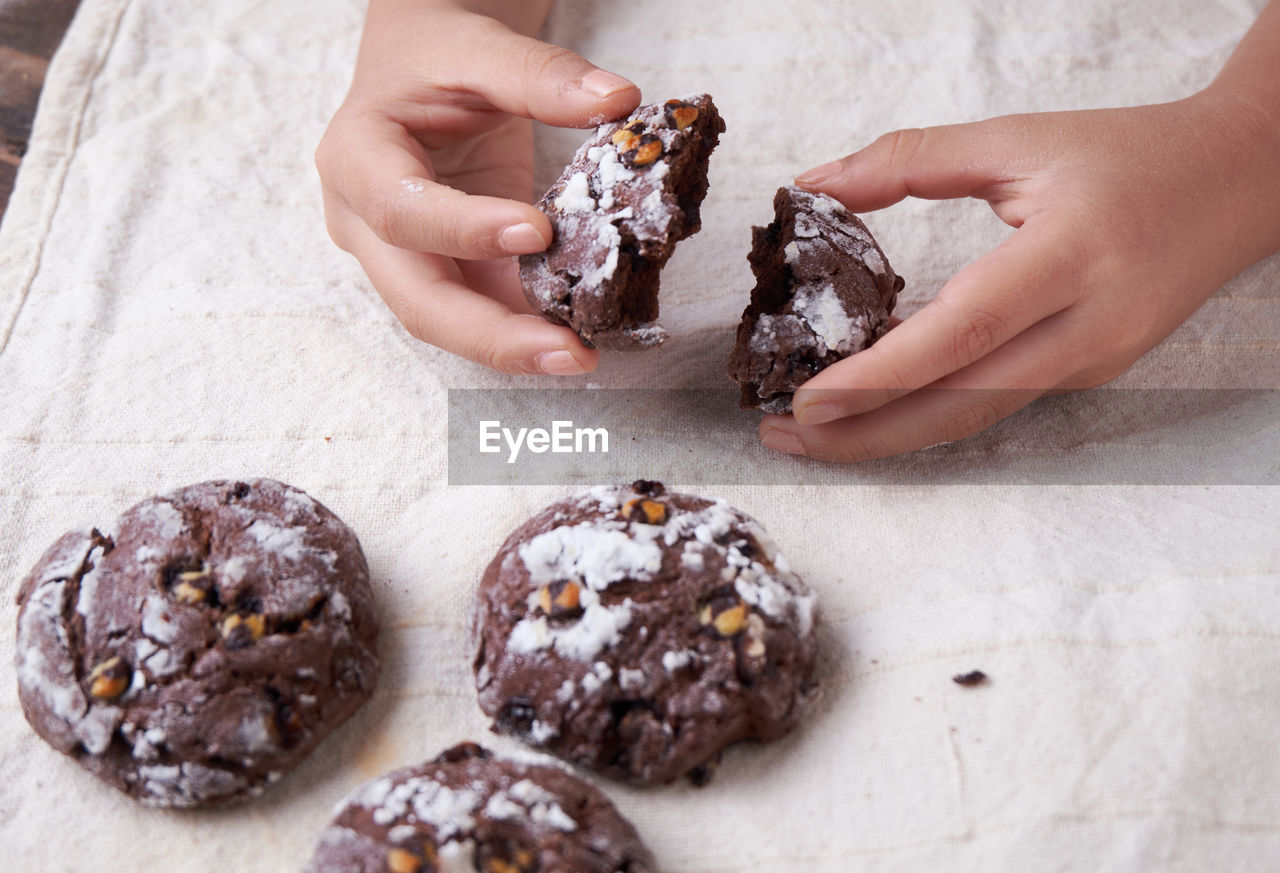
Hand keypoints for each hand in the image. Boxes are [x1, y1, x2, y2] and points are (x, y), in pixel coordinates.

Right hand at [315, 0, 639, 373]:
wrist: (420, 67)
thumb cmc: (434, 55)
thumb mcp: (479, 47)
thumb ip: (541, 75)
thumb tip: (618, 98)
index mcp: (356, 159)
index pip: (401, 213)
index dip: (463, 231)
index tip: (537, 232)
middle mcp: (366, 223)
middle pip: (418, 300)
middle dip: (493, 335)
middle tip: (567, 351)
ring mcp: (401, 258)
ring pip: (449, 321)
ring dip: (516, 344)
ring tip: (582, 353)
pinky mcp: (444, 271)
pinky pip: (483, 308)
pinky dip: (528, 324)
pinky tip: (576, 333)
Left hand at [759, 86, 1279, 461]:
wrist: (1242, 183)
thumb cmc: (1128, 154)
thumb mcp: (1019, 138)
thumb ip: (911, 159)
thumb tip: (813, 182)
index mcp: (1071, 255)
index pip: (963, 332)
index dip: (881, 376)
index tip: (808, 401)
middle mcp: (1089, 325)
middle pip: (963, 403)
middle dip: (866, 434)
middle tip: (783, 436)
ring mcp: (1097, 360)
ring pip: (978, 417)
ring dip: (890, 435)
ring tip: (815, 435)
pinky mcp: (1092, 373)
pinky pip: (998, 402)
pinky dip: (931, 411)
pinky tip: (876, 406)